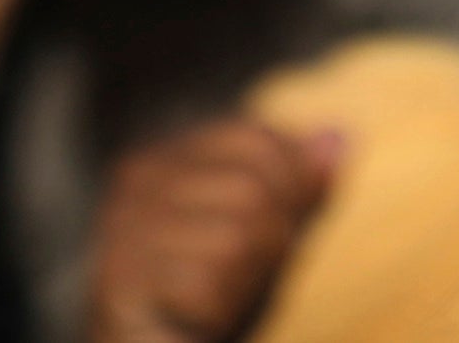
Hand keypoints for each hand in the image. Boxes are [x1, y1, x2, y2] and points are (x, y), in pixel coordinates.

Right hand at [80, 118, 341, 342]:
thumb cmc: (210, 307)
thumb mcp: (263, 242)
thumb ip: (297, 191)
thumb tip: (340, 136)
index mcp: (165, 158)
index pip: (256, 142)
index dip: (293, 189)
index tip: (278, 235)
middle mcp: (134, 185)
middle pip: (253, 191)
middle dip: (271, 246)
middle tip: (241, 283)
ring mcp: (120, 232)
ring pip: (237, 239)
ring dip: (244, 284)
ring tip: (216, 304)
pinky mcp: (118, 288)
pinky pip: (206, 287)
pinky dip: (219, 313)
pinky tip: (195, 323)